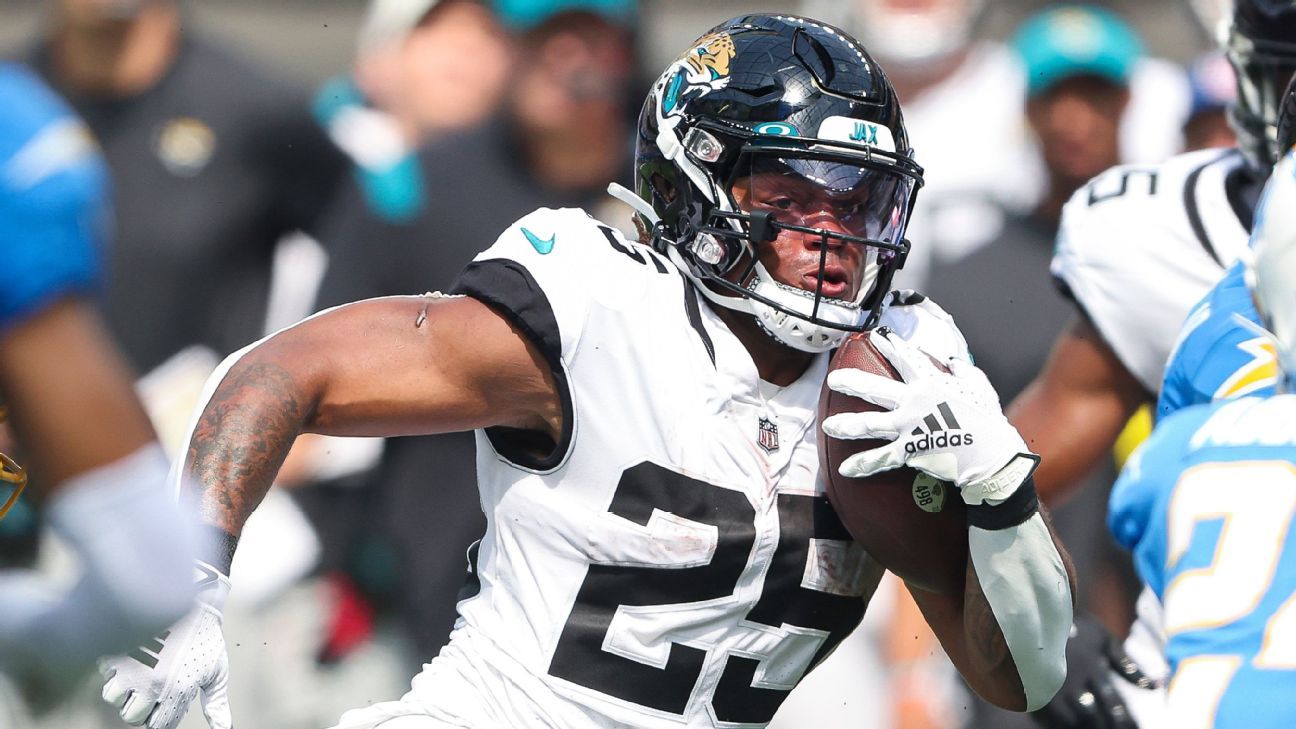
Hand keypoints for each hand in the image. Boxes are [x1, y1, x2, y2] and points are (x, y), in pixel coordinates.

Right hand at [100, 564, 232, 728]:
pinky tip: (133, 655)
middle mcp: (150, 684)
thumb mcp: (217, 671)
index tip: (165, 705)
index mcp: (177, 692)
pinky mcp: (115, 650)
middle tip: (153, 688)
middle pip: (132, 716)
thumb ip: (216, 704)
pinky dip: (114, 668)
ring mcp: (130, 666)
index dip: (161, 717)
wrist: (190, 596)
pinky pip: (105, 672)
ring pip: (113, 697)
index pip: (158, 726)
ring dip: (124, 689)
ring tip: (140, 673)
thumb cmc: (207, 636)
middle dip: (142, 706)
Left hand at [821, 330, 1036, 505]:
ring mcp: (909, 427)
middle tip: (833, 380)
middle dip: (851, 382)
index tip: (875, 336)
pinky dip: (863, 464)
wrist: (991, 456)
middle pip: (875, 388)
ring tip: (828, 425)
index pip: (905, 359)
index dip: (889, 345)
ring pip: (870, 423)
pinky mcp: (909, 450)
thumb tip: (952, 361)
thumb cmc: (987, 420)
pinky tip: (844, 469)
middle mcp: (914, 402)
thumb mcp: (979, 386)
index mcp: (930, 383)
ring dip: (847, 424)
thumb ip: (962, 371)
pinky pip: (881, 458)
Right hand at [1030, 615, 1161, 728]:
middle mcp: (1074, 681)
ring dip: (1087, 726)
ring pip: (1074, 720)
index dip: (1125, 720)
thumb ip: (1128, 664)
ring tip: (1096, 728)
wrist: (1030, 614)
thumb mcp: (1103, 639)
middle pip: (1095, 716)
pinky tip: (1072, 723)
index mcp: (1093, 669)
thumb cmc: (1072, 626)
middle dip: (1107, 726)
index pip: (1114, 704)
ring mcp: (1051, 688)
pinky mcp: (1034, 690)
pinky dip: (1064, 723)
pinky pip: (1051, 717)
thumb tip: (1157, 686)